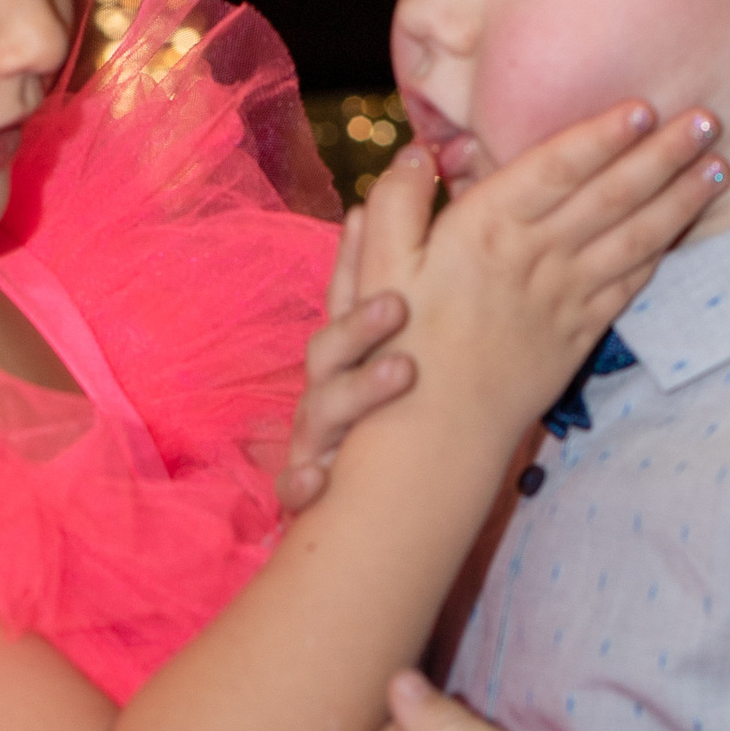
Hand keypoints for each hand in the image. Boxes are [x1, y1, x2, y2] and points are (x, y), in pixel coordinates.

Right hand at [279, 206, 415, 518]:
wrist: (372, 517)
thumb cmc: (394, 428)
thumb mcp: (403, 359)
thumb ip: (414, 296)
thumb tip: (435, 213)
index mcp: (350, 354)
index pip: (345, 296)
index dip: (351, 256)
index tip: (365, 217)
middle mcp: (329, 387)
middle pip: (331, 346)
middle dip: (359, 324)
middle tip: (398, 305)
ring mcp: (316, 434)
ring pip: (321, 407)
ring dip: (356, 392)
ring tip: (401, 374)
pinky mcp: (306, 485)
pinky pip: (294, 483)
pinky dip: (301, 483)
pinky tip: (319, 482)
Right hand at [358, 100, 725, 450]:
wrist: (435, 435)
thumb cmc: (401, 346)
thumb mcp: (379, 268)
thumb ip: (396, 203)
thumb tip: (418, 152)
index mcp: (485, 230)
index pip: (556, 168)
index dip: (602, 134)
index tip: (642, 105)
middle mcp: (535, 258)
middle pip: (611, 196)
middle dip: (664, 155)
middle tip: (708, 118)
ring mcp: (563, 298)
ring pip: (633, 239)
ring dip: (680, 200)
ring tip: (720, 166)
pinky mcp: (577, 333)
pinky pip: (628, 286)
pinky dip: (660, 253)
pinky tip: (682, 227)